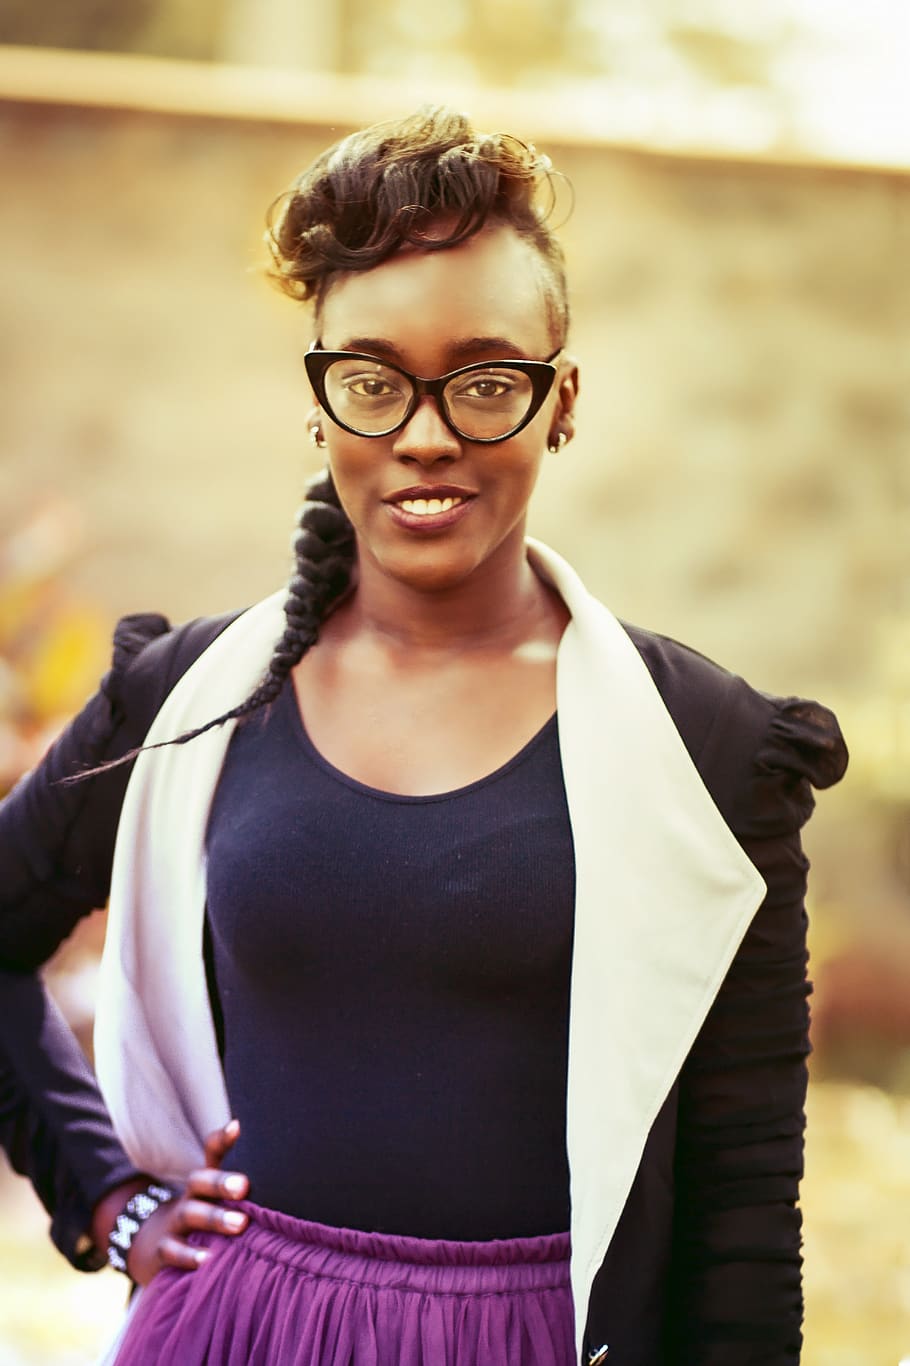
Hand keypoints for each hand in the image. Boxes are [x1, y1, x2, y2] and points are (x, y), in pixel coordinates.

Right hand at [93, 1119, 249, 1286]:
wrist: (152, 1244)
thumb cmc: (200, 1216)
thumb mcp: (216, 1200)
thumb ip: (241, 1184)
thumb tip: (268, 1156)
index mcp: (205, 1181)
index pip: (211, 1153)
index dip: (222, 1140)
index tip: (237, 1127)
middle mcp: (190, 1197)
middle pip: (200, 1182)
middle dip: (221, 1182)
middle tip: (244, 1185)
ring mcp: (174, 1223)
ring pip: (189, 1214)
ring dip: (214, 1218)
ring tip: (240, 1223)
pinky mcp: (163, 1251)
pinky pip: (173, 1251)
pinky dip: (189, 1256)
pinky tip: (207, 1259)